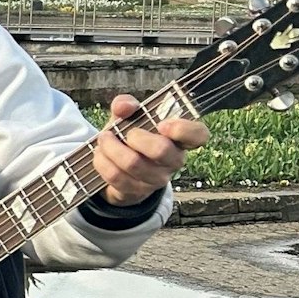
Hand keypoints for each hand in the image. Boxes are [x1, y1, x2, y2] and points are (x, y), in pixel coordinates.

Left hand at [94, 94, 208, 206]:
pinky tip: (99, 154)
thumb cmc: (130, 138)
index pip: (198, 135)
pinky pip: (116, 176)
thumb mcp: (128, 118)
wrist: (117, 170)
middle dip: (135, 137)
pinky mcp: (137, 191)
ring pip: (133, 163)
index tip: (162, 124)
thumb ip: (126, 105)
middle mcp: (174, 160)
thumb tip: (124, 106)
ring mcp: (157, 179)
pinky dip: (102, 162)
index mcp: (180, 139)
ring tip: (104, 140)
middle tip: (124, 133)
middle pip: (160, 149)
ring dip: (111, 148)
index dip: (183, 129)